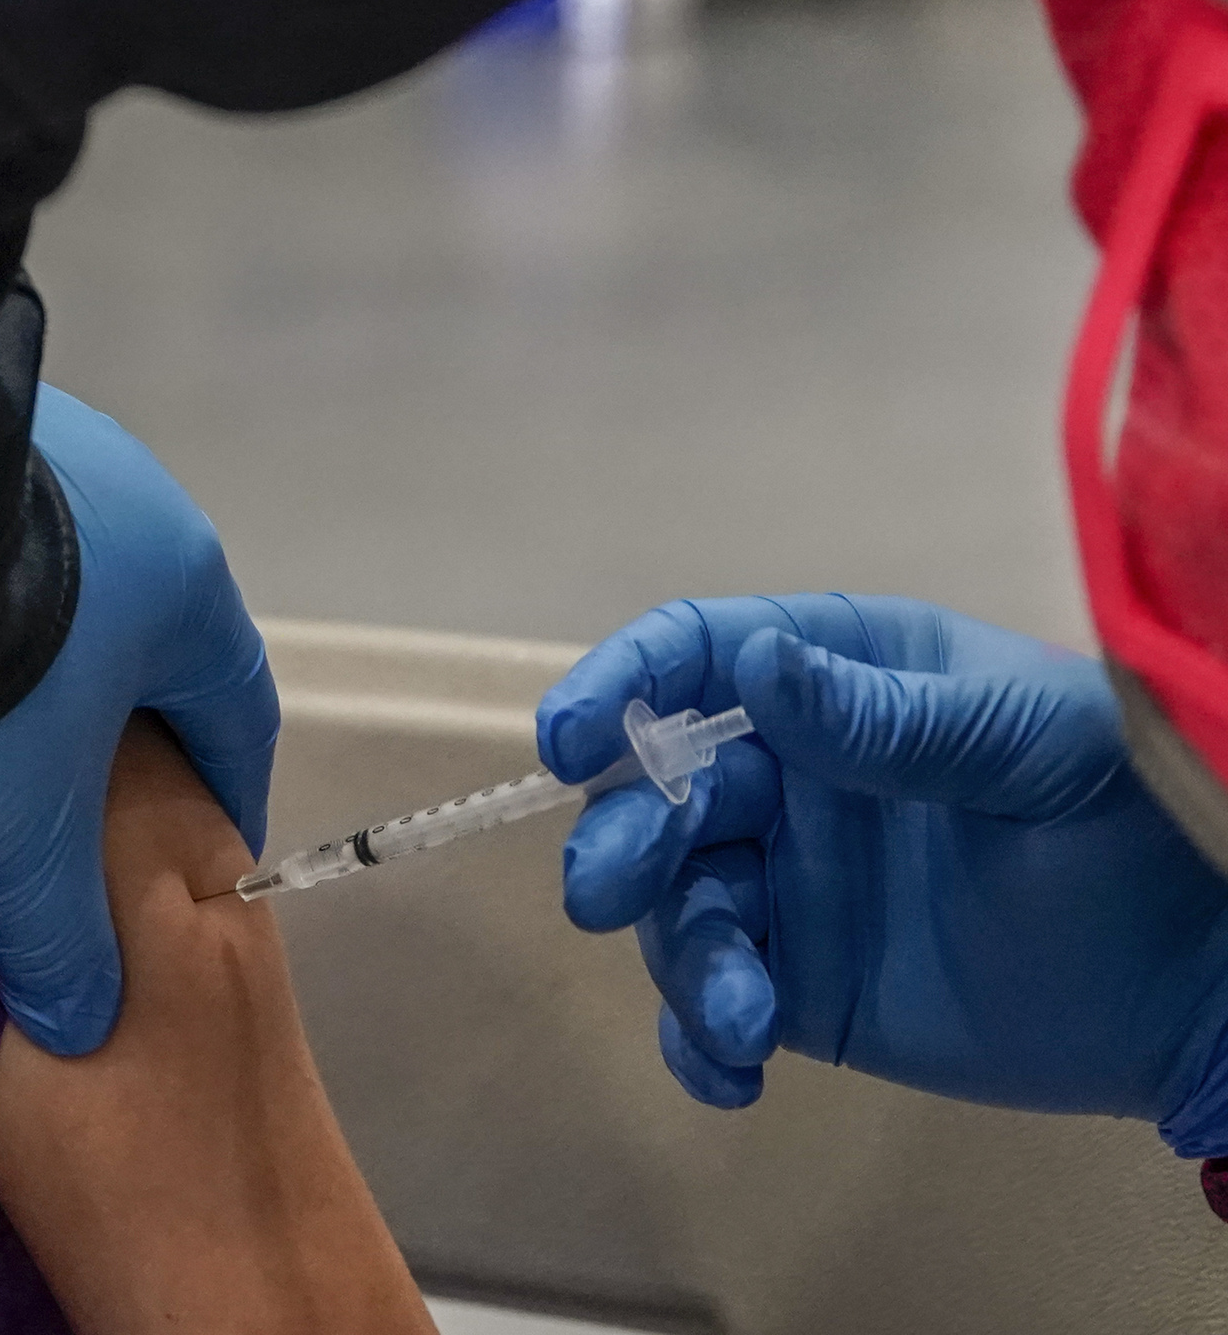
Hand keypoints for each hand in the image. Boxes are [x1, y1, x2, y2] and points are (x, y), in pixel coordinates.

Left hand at [0, 387, 277, 1056]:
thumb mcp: (17, 827)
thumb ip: (57, 928)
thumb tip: (82, 1021)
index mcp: (185, 581)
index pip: (234, 704)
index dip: (225, 788)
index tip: (206, 846)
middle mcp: (130, 496)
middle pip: (141, 639)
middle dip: (110, 725)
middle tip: (73, 802)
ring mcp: (35, 447)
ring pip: (50, 586)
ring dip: (22, 660)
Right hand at [538, 594, 1227, 1145]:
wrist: (1209, 983)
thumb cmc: (1135, 820)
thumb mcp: (1025, 744)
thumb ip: (887, 715)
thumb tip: (753, 665)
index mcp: (841, 679)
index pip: (696, 657)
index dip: (618, 686)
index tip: (570, 741)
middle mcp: (793, 775)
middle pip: (657, 792)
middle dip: (621, 842)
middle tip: (609, 896)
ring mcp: (792, 883)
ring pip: (677, 908)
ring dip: (685, 961)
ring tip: (746, 1018)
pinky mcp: (806, 988)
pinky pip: (713, 1008)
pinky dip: (699, 1043)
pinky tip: (735, 1076)